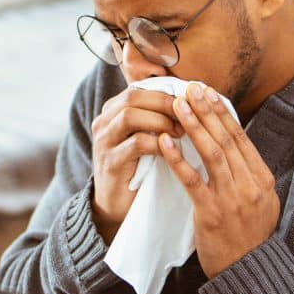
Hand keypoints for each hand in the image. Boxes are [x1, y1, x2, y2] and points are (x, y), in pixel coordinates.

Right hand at [90, 87, 183, 241]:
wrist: (116, 204)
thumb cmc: (138, 166)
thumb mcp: (145, 136)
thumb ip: (156, 116)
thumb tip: (191, 97)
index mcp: (112, 111)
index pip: (138, 88)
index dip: (165, 92)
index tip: (189, 102)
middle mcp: (103, 122)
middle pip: (132, 97)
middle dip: (164, 103)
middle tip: (189, 113)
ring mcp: (104, 142)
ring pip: (130, 116)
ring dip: (161, 121)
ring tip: (181, 132)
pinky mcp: (110, 163)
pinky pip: (136, 144)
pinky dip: (158, 144)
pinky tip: (172, 150)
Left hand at [159, 81, 280, 277]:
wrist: (247, 271)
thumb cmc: (249, 235)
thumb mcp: (261, 201)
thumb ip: (248, 173)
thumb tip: (233, 143)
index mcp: (263, 179)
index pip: (240, 137)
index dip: (222, 112)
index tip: (207, 92)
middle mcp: (250, 185)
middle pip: (226, 139)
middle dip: (207, 110)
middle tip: (190, 88)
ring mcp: (232, 199)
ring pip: (212, 154)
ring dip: (194, 126)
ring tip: (177, 105)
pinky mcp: (211, 213)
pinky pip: (193, 180)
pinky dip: (178, 159)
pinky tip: (165, 141)